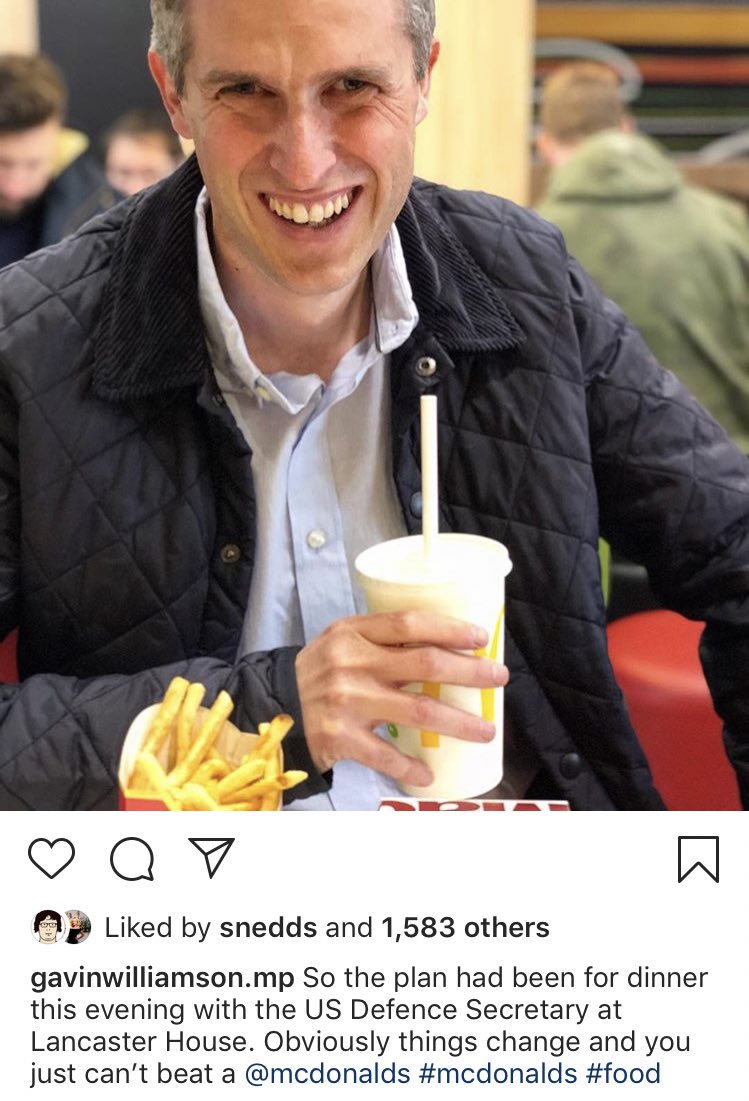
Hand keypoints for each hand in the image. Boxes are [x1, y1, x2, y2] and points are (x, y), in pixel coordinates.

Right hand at [295, 611, 508, 787]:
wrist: (270, 708)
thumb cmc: (318, 674)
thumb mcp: (341, 644)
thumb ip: (382, 642)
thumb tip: (445, 647)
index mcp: (351, 633)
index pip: (409, 623)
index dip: (450, 628)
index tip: (481, 637)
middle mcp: (350, 663)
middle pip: (425, 663)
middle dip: (469, 670)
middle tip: (498, 677)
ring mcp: (346, 701)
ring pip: (418, 710)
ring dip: (458, 722)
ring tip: (486, 730)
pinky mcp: (340, 738)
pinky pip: (386, 755)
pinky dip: (410, 766)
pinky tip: (429, 773)